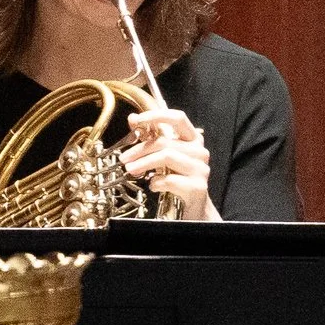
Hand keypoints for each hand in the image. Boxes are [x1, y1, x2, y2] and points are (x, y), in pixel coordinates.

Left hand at [122, 106, 215, 220]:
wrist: (192, 208)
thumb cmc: (177, 179)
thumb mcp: (163, 156)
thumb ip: (151, 138)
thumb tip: (133, 118)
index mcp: (193, 140)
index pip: (178, 118)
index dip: (156, 116)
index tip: (136, 121)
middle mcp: (200, 152)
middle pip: (165, 141)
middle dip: (140, 149)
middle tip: (124, 158)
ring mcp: (201, 169)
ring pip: (167, 157)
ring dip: (143, 164)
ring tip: (131, 170)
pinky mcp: (198, 187)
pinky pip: (170, 180)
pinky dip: (156, 182)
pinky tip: (153, 186)